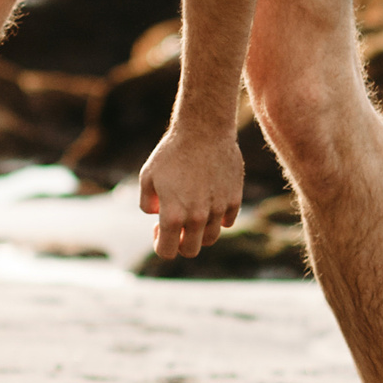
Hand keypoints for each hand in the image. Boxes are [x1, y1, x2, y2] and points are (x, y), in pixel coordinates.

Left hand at [137, 127, 246, 258]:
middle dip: (181, 243)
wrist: (203, 130)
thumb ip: (147, 203)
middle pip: (191, 251)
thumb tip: (157, 216)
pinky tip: (208, 199)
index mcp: (173, 215)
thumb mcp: (147, 176)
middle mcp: (197, 217)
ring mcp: (218, 209)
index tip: (159, 229)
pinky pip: (227, 221)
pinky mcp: (234, 199)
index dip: (160, 245)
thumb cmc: (171, 153)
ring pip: (210, 238)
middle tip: (176, 223)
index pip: (167, 252)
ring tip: (192, 211)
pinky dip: (218, 217)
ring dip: (199, 231)